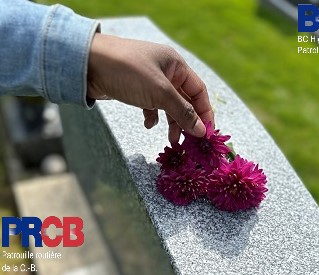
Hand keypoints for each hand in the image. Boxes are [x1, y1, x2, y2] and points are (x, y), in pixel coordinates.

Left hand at [87, 33, 213, 142]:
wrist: (86, 64)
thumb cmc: (127, 71)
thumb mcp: (159, 92)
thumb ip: (182, 111)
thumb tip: (201, 131)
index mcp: (176, 65)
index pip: (199, 90)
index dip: (205, 112)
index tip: (206, 132)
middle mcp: (166, 72)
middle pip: (184, 100)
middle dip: (187, 121)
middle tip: (188, 142)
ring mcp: (150, 81)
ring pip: (168, 105)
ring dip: (171, 122)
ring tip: (172, 141)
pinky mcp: (136, 89)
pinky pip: (151, 105)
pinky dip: (152, 116)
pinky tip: (148, 124)